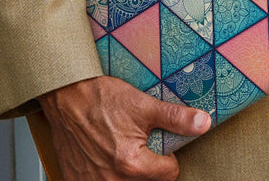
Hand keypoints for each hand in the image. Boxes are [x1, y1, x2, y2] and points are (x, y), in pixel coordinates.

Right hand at [38, 76, 210, 179]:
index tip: (158, 142)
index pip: (169, 174)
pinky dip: (106, 173)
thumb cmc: (100, 98)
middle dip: (148, 165)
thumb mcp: (143, 104)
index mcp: (131, 165)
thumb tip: (203, 123)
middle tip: (137, 142)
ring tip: (120, 146)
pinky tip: (103, 154)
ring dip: (128, 171)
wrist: (65, 96)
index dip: (168, 156)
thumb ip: (175, 118)